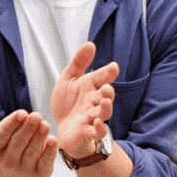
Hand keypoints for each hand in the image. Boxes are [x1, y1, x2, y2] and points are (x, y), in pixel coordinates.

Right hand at [0, 109, 56, 176]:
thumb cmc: (2, 148)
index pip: (2, 135)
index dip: (12, 124)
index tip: (22, 112)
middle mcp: (8, 161)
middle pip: (19, 143)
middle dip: (28, 128)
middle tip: (36, 115)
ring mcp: (24, 169)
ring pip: (32, 151)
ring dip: (39, 137)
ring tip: (45, 123)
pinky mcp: (40, 174)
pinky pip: (44, 162)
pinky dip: (49, 152)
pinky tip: (53, 140)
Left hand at [51, 42, 118, 157]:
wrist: (63, 129)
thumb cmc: (69, 104)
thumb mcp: (69, 79)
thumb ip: (79, 63)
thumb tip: (91, 44)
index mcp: (90, 88)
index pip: (102, 78)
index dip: (108, 73)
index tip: (113, 67)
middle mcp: (94, 102)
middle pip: (105, 96)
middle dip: (108, 92)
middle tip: (107, 87)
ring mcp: (92, 118)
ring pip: (103, 114)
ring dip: (106, 108)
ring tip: (105, 102)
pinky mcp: (87, 132)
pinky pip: (96, 132)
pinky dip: (99, 128)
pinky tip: (97, 123)